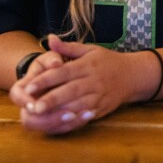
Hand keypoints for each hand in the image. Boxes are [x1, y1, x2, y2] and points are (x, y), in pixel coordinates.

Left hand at [8, 35, 136, 134]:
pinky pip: (87, 115)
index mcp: (87, 65)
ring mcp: (100, 95)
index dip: (46, 79)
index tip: (29, 86)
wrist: (133, 74)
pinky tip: (61, 123)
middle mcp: (93, 80)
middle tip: (33, 107)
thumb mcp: (90, 49)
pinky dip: (74, 120)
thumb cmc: (107, 61)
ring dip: (61, 112)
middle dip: (51, 99)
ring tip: (43, 117)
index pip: (64, 72)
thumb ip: (68, 47)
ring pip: (78, 105)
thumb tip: (49, 39)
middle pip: (70, 91)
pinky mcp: (103, 108)